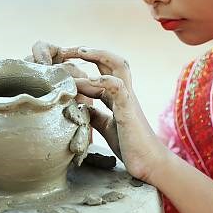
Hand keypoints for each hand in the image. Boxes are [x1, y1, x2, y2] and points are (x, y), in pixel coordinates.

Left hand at [29, 41, 167, 181]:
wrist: (150, 164)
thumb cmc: (130, 146)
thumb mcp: (106, 127)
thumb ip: (94, 115)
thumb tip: (79, 106)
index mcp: (116, 96)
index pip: (101, 70)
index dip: (83, 62)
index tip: (62, 59)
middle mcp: (123, 92)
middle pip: (110, 60)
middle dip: (89, 51)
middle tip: (66, 48)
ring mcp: (128, 99)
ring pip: (119, 65)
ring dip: (99, 55)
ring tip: (80, 51)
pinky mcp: (129, 110)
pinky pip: (119, 87)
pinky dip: (104, 80)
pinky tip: (91, 79)